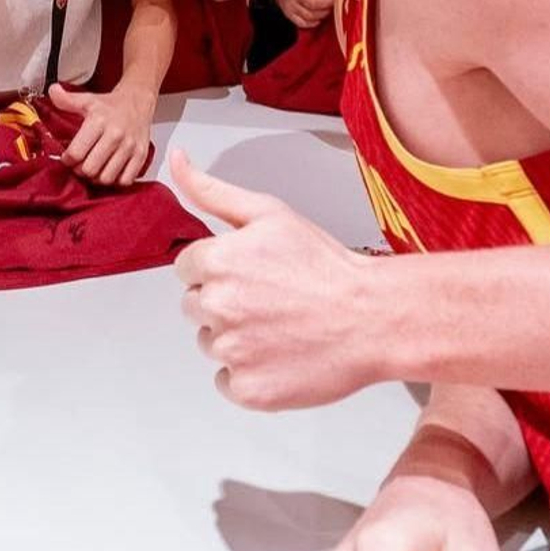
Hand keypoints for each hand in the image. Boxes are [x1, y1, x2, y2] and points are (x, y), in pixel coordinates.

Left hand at [50, 81, 155, 186]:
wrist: (137, 100)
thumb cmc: (110, 105)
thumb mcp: (86, 100)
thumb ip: (66, 100)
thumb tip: (52, 91)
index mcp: (99, 121)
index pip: (76, 153)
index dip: (67, 160)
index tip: (67, 158)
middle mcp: (115, 134)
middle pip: (90, 169)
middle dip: (80, 170)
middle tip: (79, 165)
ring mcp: (129, 146)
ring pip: (107, 178)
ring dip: (96, 178)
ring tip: (94, 169)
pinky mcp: (141, 155)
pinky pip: (125, 180)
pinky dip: (115, 180)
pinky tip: (109, 171)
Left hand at [171, 150, 381, 409]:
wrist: (373, 317)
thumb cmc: (325, 265)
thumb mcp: (269, 213)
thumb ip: (211, 191)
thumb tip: (176, 161)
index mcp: (216, 261)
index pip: (187, 269)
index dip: (218, 269)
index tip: (250, 273)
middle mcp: (216, 307)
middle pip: (194, 306)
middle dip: (223, 301)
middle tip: (268, 299)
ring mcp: (231, 351)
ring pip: (209, 343)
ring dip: (235, 337)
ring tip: (278, 326)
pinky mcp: (248, 389)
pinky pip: (226, 380)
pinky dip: (248, 372)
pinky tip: (279, 354)